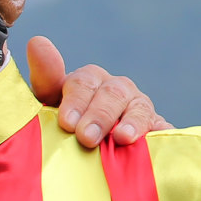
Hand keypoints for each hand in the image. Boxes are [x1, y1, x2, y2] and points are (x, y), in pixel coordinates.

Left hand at [27, 36, 174, 148]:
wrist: (91, 159)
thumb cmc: (65, 130)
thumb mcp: (47, 108)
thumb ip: (45, 79)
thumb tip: (37, 42)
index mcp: (87, 83)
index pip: (82, 82)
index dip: (75, 101)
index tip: (66, 123)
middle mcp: (115, 90)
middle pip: (111, 94)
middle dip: (98, 115)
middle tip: (86, 138)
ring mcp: (139, 109)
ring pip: (138, 108)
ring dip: (130, 122)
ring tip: (121, 138)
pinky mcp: (157, 130)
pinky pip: (163, 129)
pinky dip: (159, 134)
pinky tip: (152, 142)